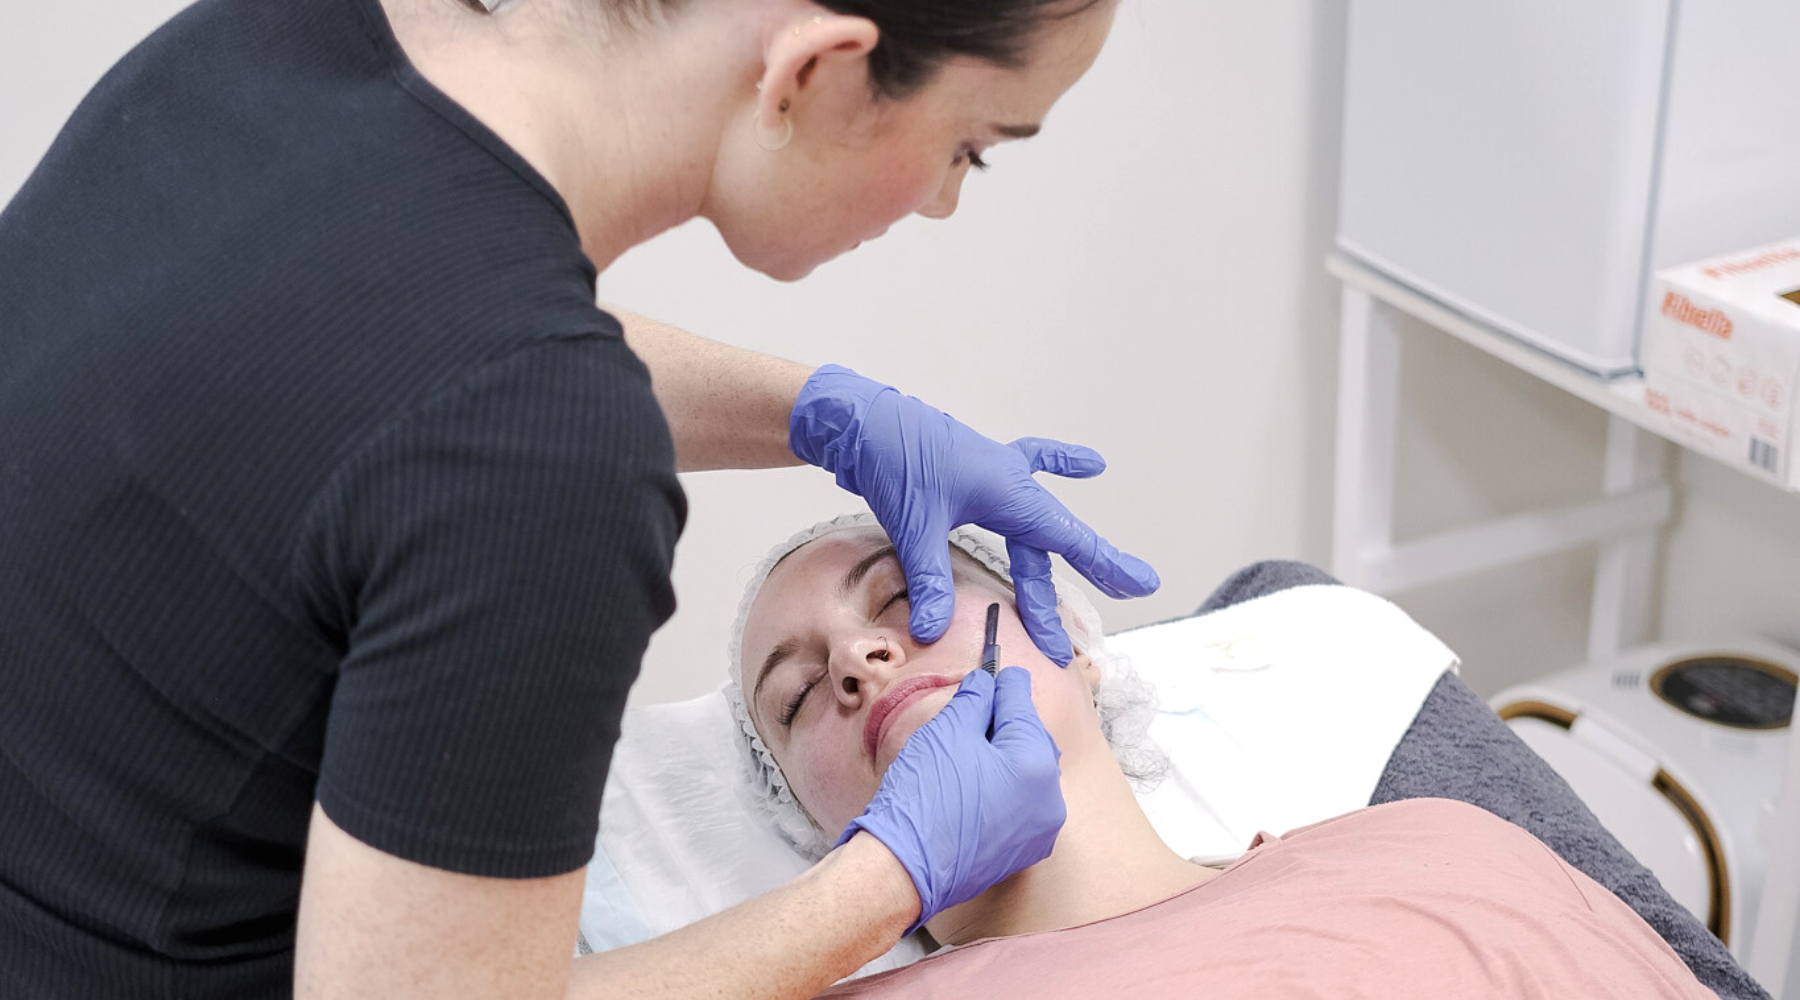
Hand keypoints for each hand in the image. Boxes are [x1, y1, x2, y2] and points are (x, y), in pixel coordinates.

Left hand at [788, 364, 1160, 664]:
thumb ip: (929, 579)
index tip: (1143, 584)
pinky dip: (1060, 463)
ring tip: (1089, 588)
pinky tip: (1091, 465)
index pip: (1066, 538)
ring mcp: (997, 472)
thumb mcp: (913, 524)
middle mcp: (1011, 482)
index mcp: (1008, 492)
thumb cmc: (892, 459)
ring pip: (1036, 525)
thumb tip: (932, 631)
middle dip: (1073, 586)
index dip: (1105, 564)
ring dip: (1055, 558)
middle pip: (1051, 543)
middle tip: (1091, 626)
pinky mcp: (977, 468)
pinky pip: (1029, 465)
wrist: (863, 418)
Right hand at [835, 668, 1064, 932]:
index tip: (997, 670)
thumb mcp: (947, 730)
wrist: (903, 868)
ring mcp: (1039, 830)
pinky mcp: (1022, 853)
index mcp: (1035, 761)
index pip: (1022, 704)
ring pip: (1027, 775)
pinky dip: (1004, 789)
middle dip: (1006, 722)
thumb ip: (974, 699)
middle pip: (1030, 740)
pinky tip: (975, 785)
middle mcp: (1049, 798)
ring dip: (1006, 757)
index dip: (1003, 683)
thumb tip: (987, 683)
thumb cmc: (924, 794)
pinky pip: (1020, 806)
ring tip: (971, 749)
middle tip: (976, 709)